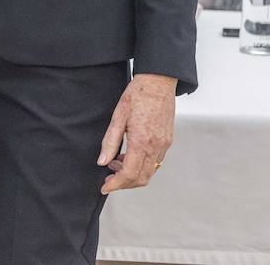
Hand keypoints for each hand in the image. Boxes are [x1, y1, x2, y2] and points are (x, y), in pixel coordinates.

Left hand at [98, 73, 175, 193]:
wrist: (158, 82)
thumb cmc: (137, 95)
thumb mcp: (118, 116)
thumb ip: (110, 141)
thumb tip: (102, 162)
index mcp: (141, 141)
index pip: (129, 174)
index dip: (116, 184)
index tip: (104, 187)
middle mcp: (156, 147)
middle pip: (141, 178)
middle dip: (123, 183)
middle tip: (108, 178)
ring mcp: (164, 145)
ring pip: (149, 172)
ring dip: (132, 174)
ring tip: (116, 162)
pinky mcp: (167, 141)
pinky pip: (155, 162)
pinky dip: (142, 165)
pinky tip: (128, 155)